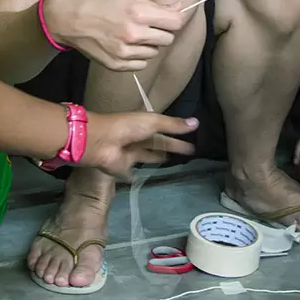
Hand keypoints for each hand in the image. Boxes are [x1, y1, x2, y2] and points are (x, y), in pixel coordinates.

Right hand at [42, 0, 187, 70]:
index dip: (174, 19)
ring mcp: (124, 52)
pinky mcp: (116, 65)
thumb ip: (155, 6)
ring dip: (149, 44)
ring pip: (154, 53)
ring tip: (132, 34)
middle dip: (162, 32)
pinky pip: (140, 64)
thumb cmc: (95, 2)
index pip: (175, 23)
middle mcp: (133, 34)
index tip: (167, 18)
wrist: (65, 19)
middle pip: (167, 39)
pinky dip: (137, 57)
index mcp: (137, 13)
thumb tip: (179, 8)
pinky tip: (126, 46)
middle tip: (148, 25)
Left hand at [82, 111, 198, 178]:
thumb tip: (197, 123)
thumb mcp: (154, 122)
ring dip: (158, 158)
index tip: (192, 136)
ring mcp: (130, 153)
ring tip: (174, 162)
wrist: (103, 143)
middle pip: (159, 143)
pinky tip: (145, 177)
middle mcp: (138, 138)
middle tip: (190, 152)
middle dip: (173, 146)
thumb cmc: (128, 127)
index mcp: (144, 124)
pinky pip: (133, 172)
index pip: (165, 128)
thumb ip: (174, 125)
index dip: (177, 132)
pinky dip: (137, 175)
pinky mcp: (123, 168)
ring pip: (148, 156)